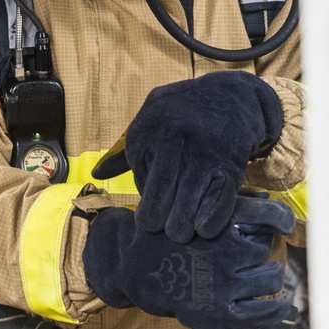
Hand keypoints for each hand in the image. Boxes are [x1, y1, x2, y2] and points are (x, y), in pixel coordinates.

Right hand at [82, 196, 295, 328]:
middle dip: (261, 247)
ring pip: (270, 277)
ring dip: (271, 275)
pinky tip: (280, 305)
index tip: (285, 223)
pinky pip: (262, 313)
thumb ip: (227, 205)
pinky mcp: (219, 312)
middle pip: (265, 246)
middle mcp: (223, 250)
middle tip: (251, 251)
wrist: (134, 267)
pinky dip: (275, 309)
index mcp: (216, 220)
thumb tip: (268, 202)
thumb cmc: (168, 234)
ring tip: (266, 275)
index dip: (280, 217)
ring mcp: (223, 283)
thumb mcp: (190, 208)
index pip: (266, 215)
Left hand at [93, 71, 283, 242]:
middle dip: (155, 219)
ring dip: (181, 225)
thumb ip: (125, 150)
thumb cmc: (182, 113)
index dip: (144, 194)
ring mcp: (204, 152)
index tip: (150, 203)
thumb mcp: (150, 118)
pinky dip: (210, 220)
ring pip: (188, 201)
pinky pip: (218, 201)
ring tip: (179, 233)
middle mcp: (174, 138)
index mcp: (148, 127)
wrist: (231, 96)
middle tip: (156, 228)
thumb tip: (96, 175)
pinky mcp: (231, 165)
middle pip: (160, 192)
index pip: (139, 175)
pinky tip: (203, 228)